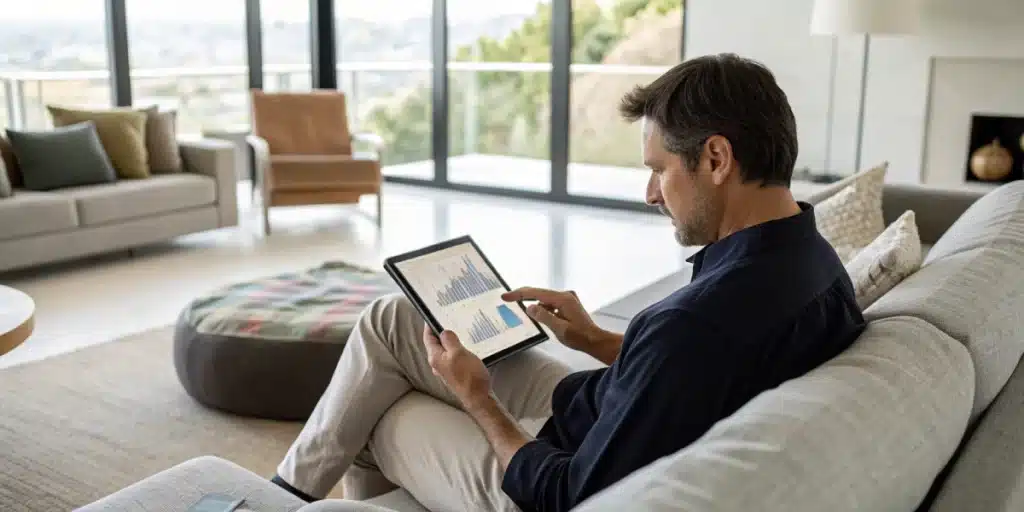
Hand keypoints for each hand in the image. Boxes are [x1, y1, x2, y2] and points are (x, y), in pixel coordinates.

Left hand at [423, 324, 492, 409]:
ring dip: (450, 341)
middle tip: (449, 320)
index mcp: (435, 357)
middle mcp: (437, 364)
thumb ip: (449, 340)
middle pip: (435, 343)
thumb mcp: (458, 352)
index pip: (428, 337)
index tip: (433, 314)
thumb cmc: (468, 375)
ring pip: (445, 351)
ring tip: (459, 331)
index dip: (429, 325)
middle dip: (441, 332)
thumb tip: (443, 332)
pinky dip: (456, 350)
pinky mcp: (455, 373)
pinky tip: (465, 347)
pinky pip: (452, 357)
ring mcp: (445, 369)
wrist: (478, 397)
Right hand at [501, 287, 621, 364]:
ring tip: (519, 308)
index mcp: (562, 299)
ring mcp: (567, 299)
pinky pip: (550, 303)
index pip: (536, 293)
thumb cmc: (579, 337)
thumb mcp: (559, 329)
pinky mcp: (568, 304)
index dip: (519, 294)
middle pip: (539, 293)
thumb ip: (544, 317)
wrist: (595, 340)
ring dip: (534, 304)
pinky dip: (542, 308)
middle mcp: (565, 295)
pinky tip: (537, 316)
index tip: (505, 296)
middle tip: (506, 298)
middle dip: (523, 296)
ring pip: (544, 299)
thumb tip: (529, 307)